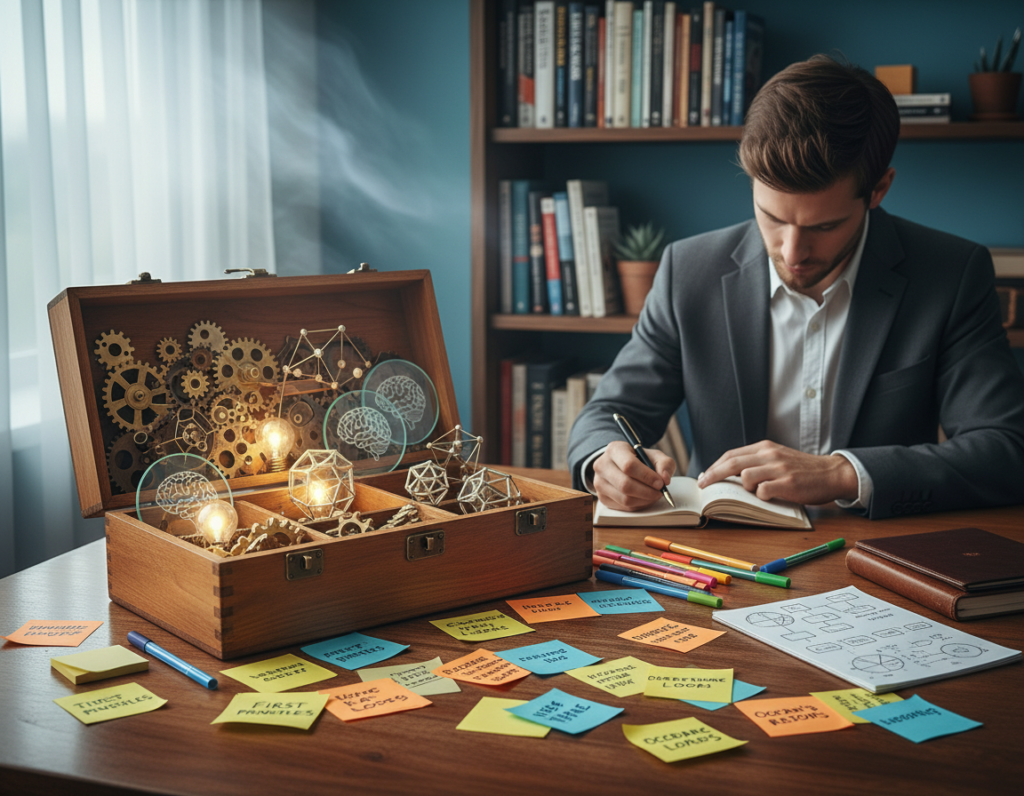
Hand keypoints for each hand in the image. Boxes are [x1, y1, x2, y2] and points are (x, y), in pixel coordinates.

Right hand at [593, 440, 676, 511]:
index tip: (660, 483)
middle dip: (647, 492)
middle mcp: (602, 465)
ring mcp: (599, 482)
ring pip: (624, 499)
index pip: (629, 466)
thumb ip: (664, 464)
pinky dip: (638, 505)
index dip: (646, 477)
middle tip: (660, 492)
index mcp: (614, 450)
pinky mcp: (601, 497)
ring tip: (653, 495)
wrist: (621, 465)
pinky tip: (644, 499)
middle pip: (625, 484)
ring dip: (644, 500)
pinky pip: (623, 507)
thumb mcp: (654, 456)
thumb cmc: (639, 460)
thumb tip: (665, 478)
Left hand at [696, 440, 857, 505]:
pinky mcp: (788, 483)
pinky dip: (760, 496)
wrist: (831, 473)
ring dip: (743, 487)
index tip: (704, 477)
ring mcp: (779, 468)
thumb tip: (730, 475)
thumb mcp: (777, 458)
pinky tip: (767, 498)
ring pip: (746, 476)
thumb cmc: (802, 470)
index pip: (731, 454)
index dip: (714, 466)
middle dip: (713, 475)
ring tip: (753, 493)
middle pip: (732, 463)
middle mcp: (769, 455)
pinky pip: (763, 491)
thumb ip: (756, 462)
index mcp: (764, 447)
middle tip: (703, 486)